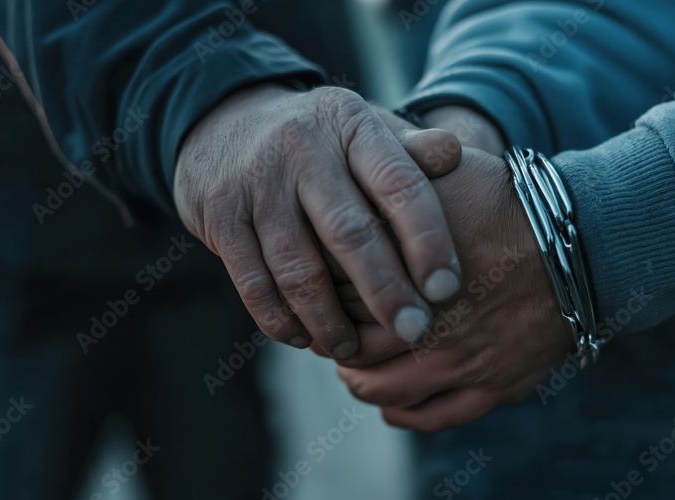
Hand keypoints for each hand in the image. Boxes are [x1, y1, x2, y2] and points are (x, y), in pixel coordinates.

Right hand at [173, 84, 462, 358]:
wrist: (222, 118)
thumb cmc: (317, 139)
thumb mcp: (361, 128)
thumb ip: (408, 149)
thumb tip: (454, 156)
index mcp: (351, 124)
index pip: (399, 184)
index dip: (427, 240)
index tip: (447, 289)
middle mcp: (302, 148)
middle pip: (350, 233)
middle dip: (385, 292)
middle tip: (413, 332)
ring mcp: (257, 183)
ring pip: (299, 268)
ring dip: (328, 320)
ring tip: (351, 349)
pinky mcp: (220, 215)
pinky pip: (253, 283)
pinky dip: (280, 319)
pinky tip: (303, 338)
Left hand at [335, 147, 573, 430]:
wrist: (586, 242)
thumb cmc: (513, 202)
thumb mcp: (449, 173)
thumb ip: (398, 177)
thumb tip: (358, 181)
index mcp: (408, 278)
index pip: (340, 299)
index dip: (324, 297)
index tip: (322, 291)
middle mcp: (429, 329)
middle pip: (356, 352)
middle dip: (337, 344)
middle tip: (334, 335)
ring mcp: (463, 364)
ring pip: (387, 393)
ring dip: (362, 383)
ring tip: (356, 370)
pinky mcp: (494, 387)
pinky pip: (433, 417)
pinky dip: (404, 414)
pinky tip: (393, 404)